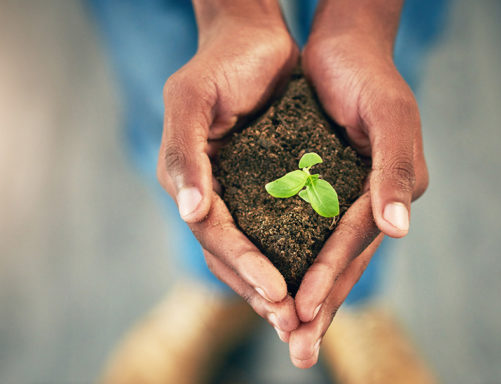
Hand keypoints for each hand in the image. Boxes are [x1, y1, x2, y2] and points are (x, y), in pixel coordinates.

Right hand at [157, 2, 299, 338]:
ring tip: (303, 317)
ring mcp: (236, 191)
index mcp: (188, 179)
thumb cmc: (219, 63)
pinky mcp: (263, 184)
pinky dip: (291, 254)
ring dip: (274, 285)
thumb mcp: (191, 99)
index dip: (243, 264)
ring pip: (253, 249)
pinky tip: (314, 273)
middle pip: (230, 254)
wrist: (252, 37)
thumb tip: (190, 211)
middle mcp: (210, 192)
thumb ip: (185, 156)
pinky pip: (276, 227)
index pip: (213, 234)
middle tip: (293, 327)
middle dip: (259, 291)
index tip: (278, 293)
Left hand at [288, 14, 428, 366]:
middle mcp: (372, 201)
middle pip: (343, 262)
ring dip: (307, 295)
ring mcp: (349, 197)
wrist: (345, 47)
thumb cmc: (369, 76)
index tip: (302, 311)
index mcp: (392, 192)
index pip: (355, 243)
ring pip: (325, 255)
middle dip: (321, 306)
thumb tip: (398, 231)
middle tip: (299, 353)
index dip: (330, 276)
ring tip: (287, 334)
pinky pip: (308, 232)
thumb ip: (396, 172)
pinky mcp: (325, 188)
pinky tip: (276, 283)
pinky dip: (294, 260)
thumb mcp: (390, 116)